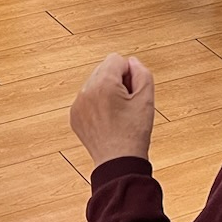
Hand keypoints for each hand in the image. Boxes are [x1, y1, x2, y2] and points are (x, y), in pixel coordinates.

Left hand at [70, 53, 155, 167]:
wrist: (119, 162)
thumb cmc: (134, 132)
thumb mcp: (147, 99)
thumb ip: (142, 72)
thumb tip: (131, 61)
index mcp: (103, 84)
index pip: (116, 59)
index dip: (129, 73)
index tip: (132, 92)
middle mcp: (86, 91)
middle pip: (104, 69)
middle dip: (116, 81)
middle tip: (126, 104)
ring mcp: (78, 104)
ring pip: (94, 83)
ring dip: (106, 92)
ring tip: (117, 114)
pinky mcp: (75, 116)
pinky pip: (87, 99)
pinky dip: (97, 105)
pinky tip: (107, 121)